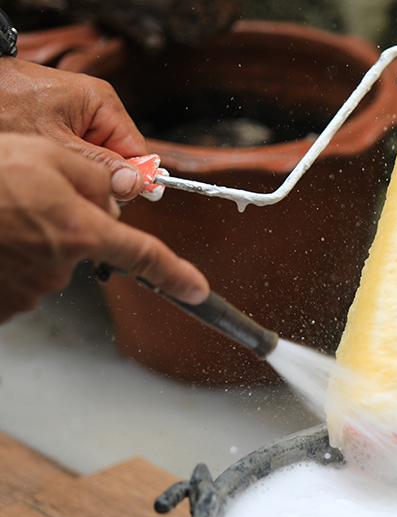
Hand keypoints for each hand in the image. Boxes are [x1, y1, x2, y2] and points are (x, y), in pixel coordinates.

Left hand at [0, 57, 148, 200]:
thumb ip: (99, 166)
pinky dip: (70, 159)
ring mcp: (82, 112)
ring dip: (83, 168)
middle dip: (102, 174)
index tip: (119, 197)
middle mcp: (97, 105)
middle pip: (120, 155)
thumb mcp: (56, 143)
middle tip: (77, 181)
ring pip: (100, 155)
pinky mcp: (67, 118)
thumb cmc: (4, 101)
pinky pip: (82, 147)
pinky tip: (53, 160)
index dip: (132, 177)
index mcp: (103, 103)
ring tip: (57, 166)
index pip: (139, 151)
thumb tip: (134, 184)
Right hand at [0, 134, 207, 322]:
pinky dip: (11, 260)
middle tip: (31, 200)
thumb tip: (121, 193)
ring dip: (35, 242)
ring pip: (50, 262)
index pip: (146, 257)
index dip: (176, 275)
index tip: (197, 290)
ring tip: (5, 216)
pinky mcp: (4, 302)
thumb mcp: (46, 155)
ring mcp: (28, 288)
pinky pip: (19, 279)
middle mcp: (59, 266)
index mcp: (81, 231)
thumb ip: (96, 177)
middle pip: (85, 247)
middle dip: (70, 225)